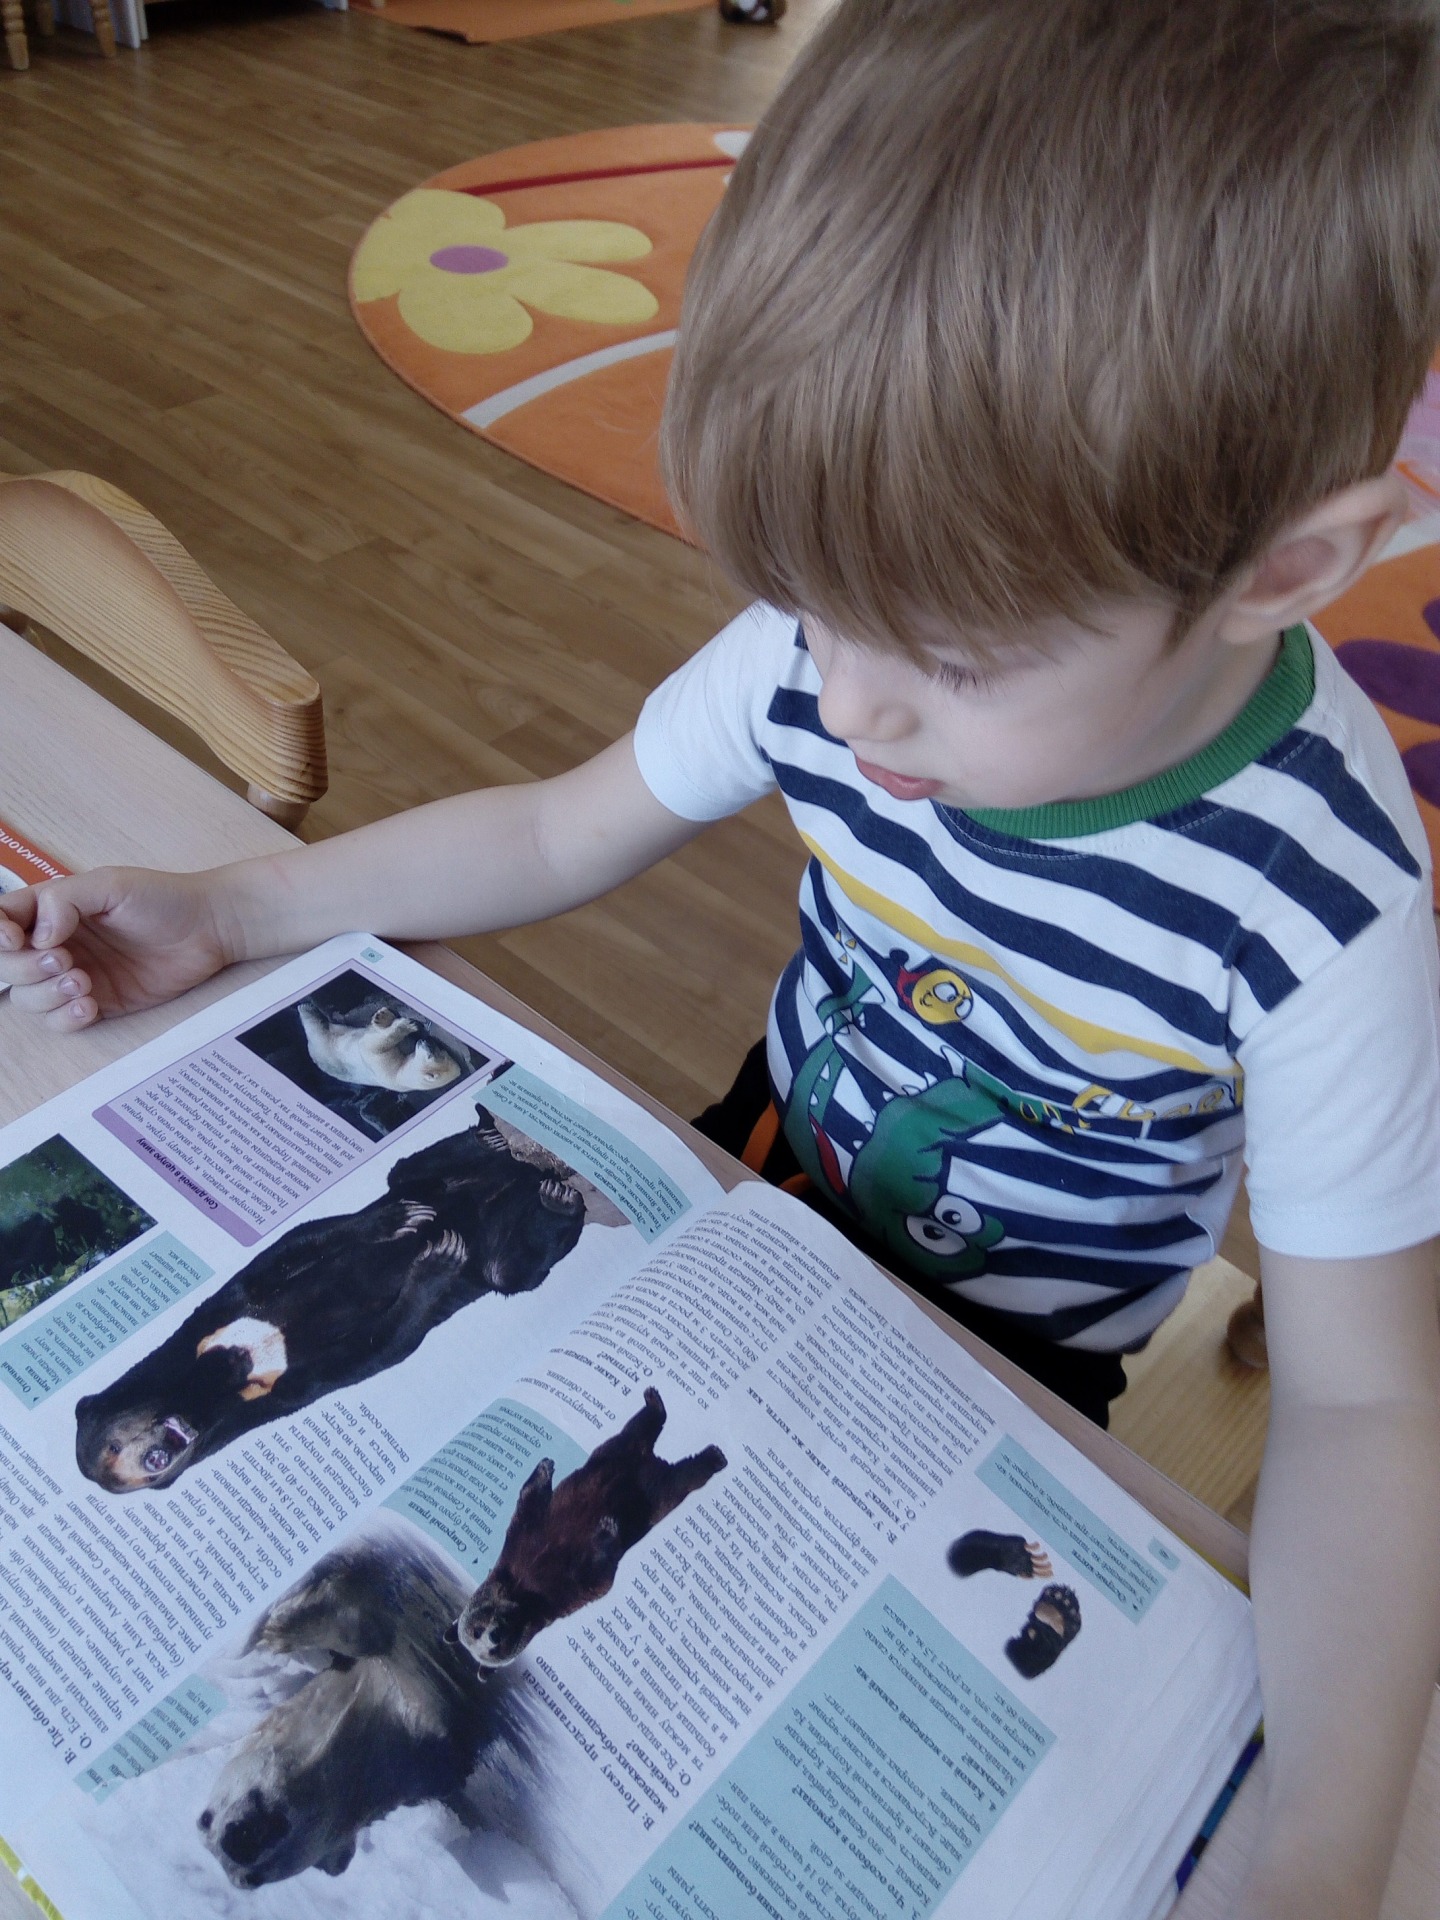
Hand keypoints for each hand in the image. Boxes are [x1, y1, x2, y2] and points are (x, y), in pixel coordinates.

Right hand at [0, 867, 236, 1029]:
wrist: (209, 929)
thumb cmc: (162, 898)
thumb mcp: (110, 884)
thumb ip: (64, 901)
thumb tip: (37, 934)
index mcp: (51, 909)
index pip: (2, 921)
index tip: (17, 939)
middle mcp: (56, 944)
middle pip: (8, 966)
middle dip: (27, 969)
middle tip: (66, 961)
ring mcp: (74, 975)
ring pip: (28, 999)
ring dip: (47, 995)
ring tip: (85, 983)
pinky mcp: (97, 1002)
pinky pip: (61, 1021)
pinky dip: (66, 1018)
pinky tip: (91, 1006)